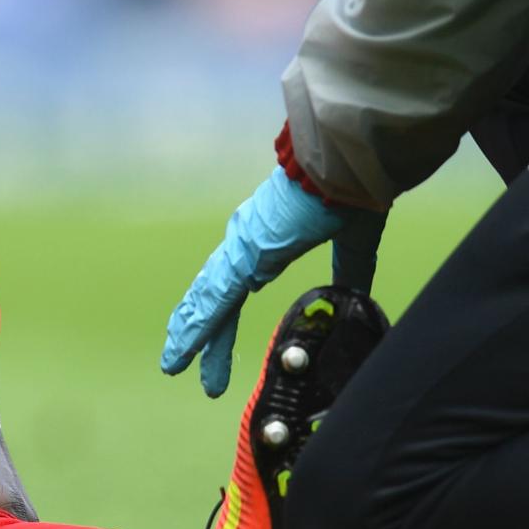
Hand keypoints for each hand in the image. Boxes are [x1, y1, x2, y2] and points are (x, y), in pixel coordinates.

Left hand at [161, 169, 382, 397]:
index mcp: (267, 241)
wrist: (346, 163)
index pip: (237, 291)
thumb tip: (356, 289)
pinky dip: (198, 325)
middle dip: (202, 336)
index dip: (222, 318)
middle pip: (215, 300)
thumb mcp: (353, 239)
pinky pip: (214, 298)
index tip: (215, 344)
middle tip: (185, 366)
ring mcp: (242, 248)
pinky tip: (183, 347)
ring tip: (173, 363)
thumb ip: (350, 266)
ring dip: (190, 334)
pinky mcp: (247, 254)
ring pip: (206, 300)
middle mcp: (247, 244)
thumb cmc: (350, 189)